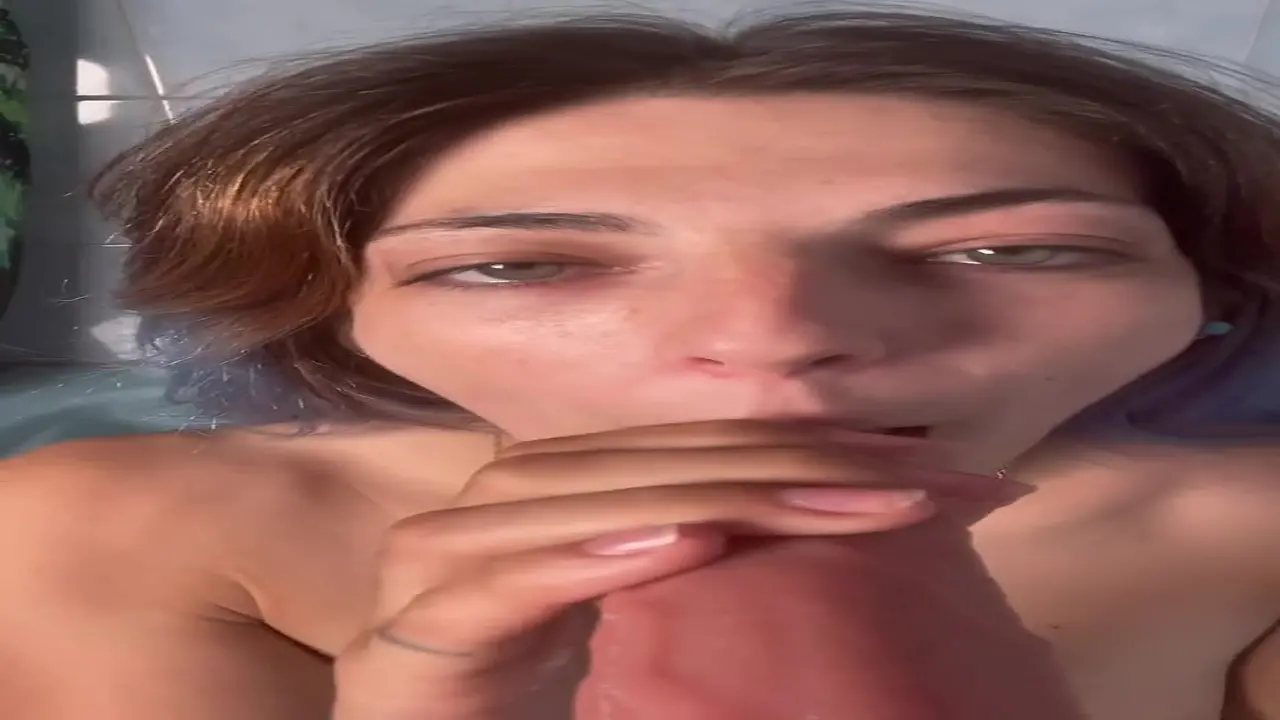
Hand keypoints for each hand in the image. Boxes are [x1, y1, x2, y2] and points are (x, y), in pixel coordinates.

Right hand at [331, 419, 1022, 719]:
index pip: (708, 449)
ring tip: (850, 503)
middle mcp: (511, 495)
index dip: (822, 451)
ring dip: (732, 496)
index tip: (942, 477)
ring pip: (606, 501)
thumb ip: (695, 552)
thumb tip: (818, 523)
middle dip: (813, 468)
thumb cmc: (520, 681)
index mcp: (565, 483)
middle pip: (673, 461)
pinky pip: (513, 582)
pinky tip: (685, 544)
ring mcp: (453, 553)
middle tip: (939, 485)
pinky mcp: (421, 627)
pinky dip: (595, 558)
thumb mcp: (633, 614)